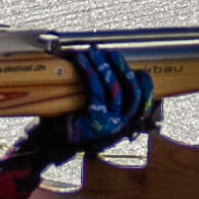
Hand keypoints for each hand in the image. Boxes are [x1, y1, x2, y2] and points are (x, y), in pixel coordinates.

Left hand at [23, 47, 156, 161]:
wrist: (53, 145)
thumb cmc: (72, 126)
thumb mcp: (97, 116)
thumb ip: (109, 103)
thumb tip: (113, 77)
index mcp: (127, 124)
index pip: (144, 102)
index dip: (145, 85)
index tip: (139, 71)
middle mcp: (123, 124)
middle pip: (131, 90)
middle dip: (121, 68)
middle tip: (110, 53)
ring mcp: (112, 123)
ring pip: (114, 88)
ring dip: (103, 66)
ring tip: (93, 53)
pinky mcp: (97, 120)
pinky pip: (97, 91)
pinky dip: (90, 73)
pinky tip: (83, 62)